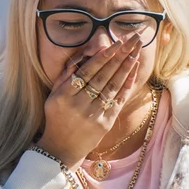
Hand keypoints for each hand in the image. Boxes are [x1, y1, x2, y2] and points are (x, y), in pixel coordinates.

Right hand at [38, 34, 141, 167]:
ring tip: (136, 52)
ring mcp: (93, 114)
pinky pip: (118, 100)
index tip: (114, 44)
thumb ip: (65, 76)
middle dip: (119, 56)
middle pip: (103, 76)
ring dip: (126, 68)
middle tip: (132, 40)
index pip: (86, 72)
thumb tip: (82, 56)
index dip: (102, 57)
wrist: (61, 148)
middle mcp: (79, 104)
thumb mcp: (53, 96)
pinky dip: (126, 85)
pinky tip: (133, 72)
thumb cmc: (56, 118)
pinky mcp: (105, 123)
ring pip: (112, 86)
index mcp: (63, 96)